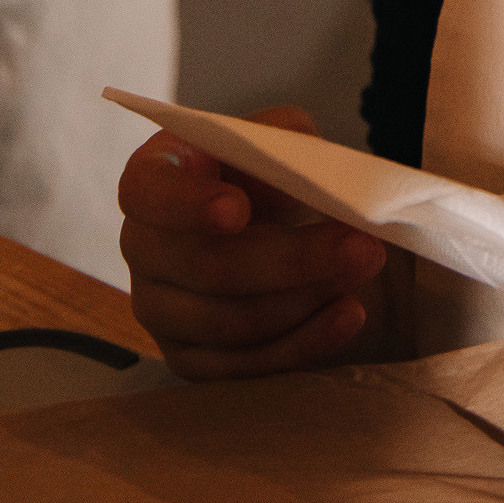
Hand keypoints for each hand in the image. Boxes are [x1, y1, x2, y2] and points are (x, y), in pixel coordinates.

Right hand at [119, 113, 385, 379]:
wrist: (279, 228)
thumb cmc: (266, 174)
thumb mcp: (276, 137)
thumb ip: (281, 141)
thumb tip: (290, 179)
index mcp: (150, 179)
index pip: (149, 194)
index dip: (188, 205)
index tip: (237, 211)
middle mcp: (142, 248)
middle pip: (205, 266)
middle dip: (291, 258)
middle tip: (361, 244)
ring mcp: (160, 311)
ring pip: (230, 322)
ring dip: (304, 299)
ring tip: (360, 269)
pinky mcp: (190, 361)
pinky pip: (245, 365)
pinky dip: (304, 342)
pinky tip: (347, 315)